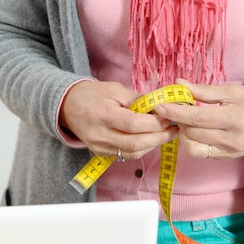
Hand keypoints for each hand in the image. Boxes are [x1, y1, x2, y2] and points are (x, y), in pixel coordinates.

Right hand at [60, 80, 177, 159]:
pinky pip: (126, 154)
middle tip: (175, 128)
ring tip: (167, 134)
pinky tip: (151, 139)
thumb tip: (161, 106)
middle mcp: (99, 134)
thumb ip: (137, 99)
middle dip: (159, 136)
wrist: (68, 107)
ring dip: (153, 144)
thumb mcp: (114, 89)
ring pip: (133, 152)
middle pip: (135, 142)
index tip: (170, 116)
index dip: (155, 122)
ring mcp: (99, 146)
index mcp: (102, 114)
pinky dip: (142, 148)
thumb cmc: (92, 95)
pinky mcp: (101, 153)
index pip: (133, 124)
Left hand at [153, 79, 243, 158]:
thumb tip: (178, 84)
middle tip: (172, 108)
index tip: (160, 106)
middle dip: (177, 120)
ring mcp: (226, 151)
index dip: (176, 112)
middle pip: (192, 132)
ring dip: (181, 132)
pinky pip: (198, 152)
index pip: (198, 117)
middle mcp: (230, 139)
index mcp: (235, 118)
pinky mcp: (222, 158)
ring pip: (191, 146)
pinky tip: (192, 130)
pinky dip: (190, 141)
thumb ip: (204, 90)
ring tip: (184, 120)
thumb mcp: (233, 91)